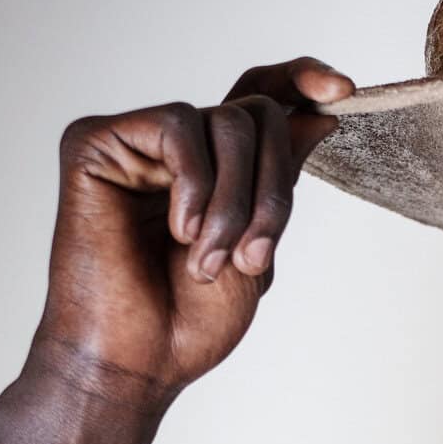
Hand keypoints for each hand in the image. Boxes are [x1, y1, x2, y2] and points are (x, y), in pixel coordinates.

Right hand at [26, 55, 353, 403]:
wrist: (137, 362)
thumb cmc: (190, 322)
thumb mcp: (258, 247)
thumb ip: (279, 180)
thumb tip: (320, 116)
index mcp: (219, 171)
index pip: (262, 99)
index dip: (303, 81)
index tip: (345, 92)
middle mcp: (180, 148)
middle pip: (257, 114)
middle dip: (272, 188)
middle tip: (253, 257)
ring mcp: (138, 141)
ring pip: (225, 120)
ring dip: (235, 200)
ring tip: (210, 261)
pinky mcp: (98, 141)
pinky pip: (179, 125)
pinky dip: (196, 183)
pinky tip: (182, 230)